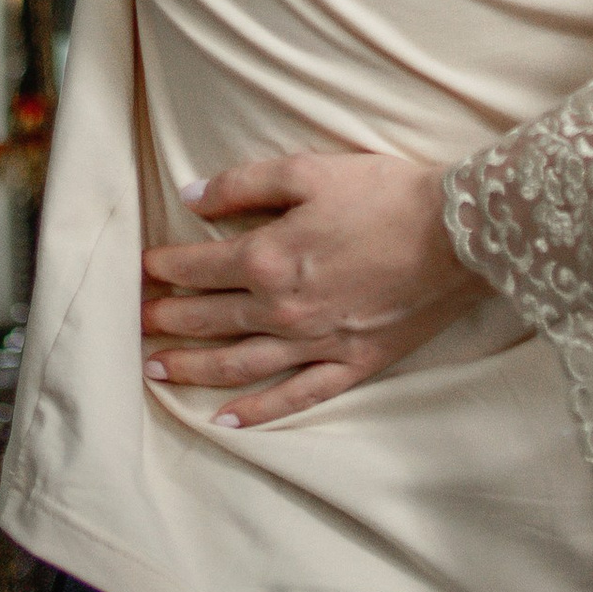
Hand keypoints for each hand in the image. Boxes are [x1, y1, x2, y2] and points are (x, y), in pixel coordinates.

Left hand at [140, 151, 481, 428]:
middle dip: (168, 319)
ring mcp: (316, 344)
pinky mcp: (350, 365)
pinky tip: (228, 421)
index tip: (144, 268)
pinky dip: (259, 413)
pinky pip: (295, 397)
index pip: (201, 268)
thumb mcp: (310, 170)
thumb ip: (244, 184)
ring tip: (157, 370)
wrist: (454, 234)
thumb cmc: (383, 193)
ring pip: (238, 365)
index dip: (167, 267)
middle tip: (138, 321)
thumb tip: (191, 196)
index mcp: (270, 258)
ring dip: (193, 368)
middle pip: (210, 320)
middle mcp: (283, 310)